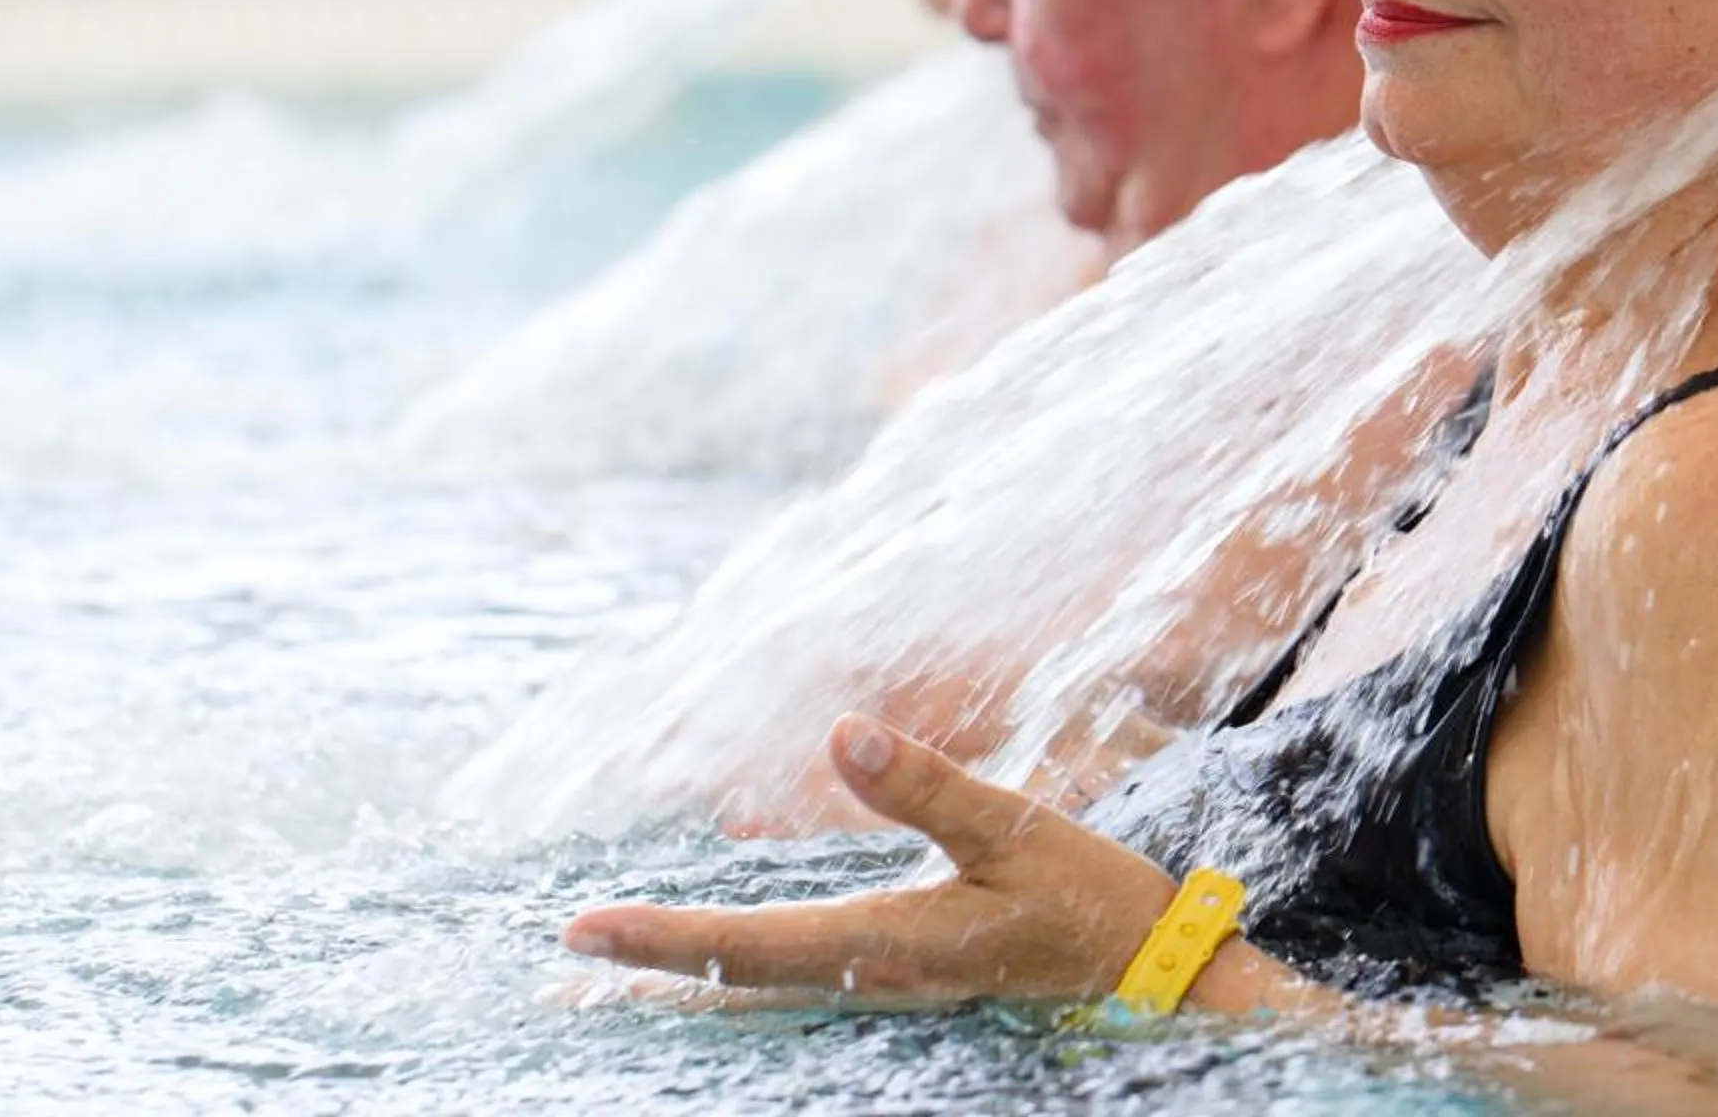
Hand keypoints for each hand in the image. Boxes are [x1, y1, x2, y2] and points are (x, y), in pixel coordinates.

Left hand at [564, 713, 1178, 1003]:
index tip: (584, 931)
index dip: (664, 937)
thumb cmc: (1089, 900)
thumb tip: (844, 733)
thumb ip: (927, 786)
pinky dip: (741, 963)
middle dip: (651, 965)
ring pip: (763, 981)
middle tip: (565, 963)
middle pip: (738, 974)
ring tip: (614, 966)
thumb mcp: (1016, 828)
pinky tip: (716, 955)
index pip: (753, 942)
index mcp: (893, 943)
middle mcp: (875, 976)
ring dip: (687, 968)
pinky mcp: (905, 974)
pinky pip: (799, 974)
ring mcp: (889, 984)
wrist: (1152, 973)